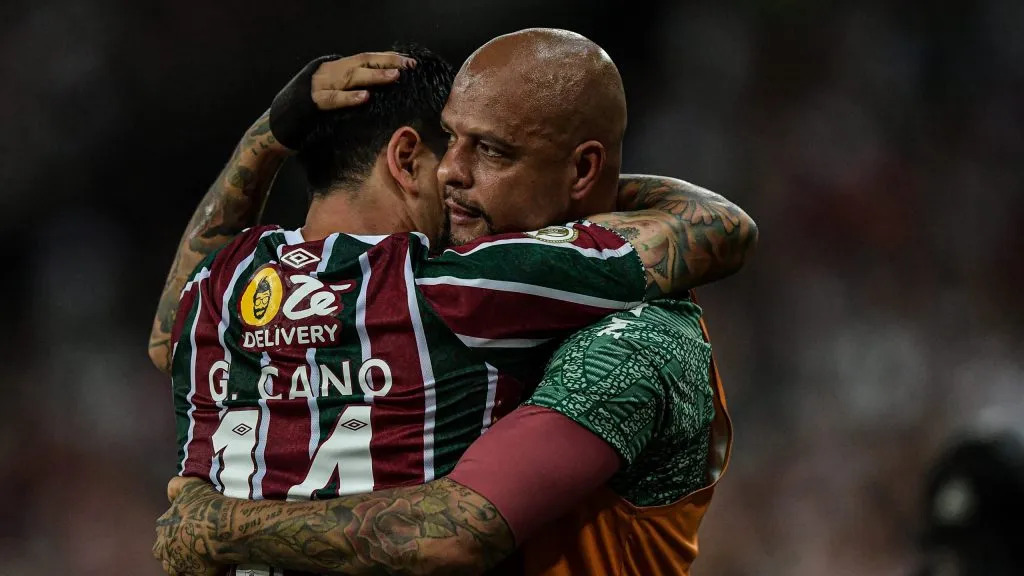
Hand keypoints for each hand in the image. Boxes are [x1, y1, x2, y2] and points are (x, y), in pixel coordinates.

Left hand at [153, 477, 228, 575]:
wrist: (221, 527)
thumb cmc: (205, 506)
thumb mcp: (189, 486)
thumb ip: (176, 486)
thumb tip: (170, 489)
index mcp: (163, 528)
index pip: (163, 530)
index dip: (175, 527)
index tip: (188, 525)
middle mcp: (165, 549)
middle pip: (165, 551)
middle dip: (174, 548)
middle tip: (192, 542)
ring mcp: (178, 565)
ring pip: (175, 566)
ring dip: (183, 561)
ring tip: (198, 556)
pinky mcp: (193, 575)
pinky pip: (192, 575)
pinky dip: (196, 570)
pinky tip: (206, 564)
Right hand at [269, 52, 415, 148]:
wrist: (273, 129)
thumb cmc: (306, 117)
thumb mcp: (332, 97)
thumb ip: (349, 90)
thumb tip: (377, 91)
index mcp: (331, 68)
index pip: (363, 58)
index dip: (386, 58)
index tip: (408, 61)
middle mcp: (324, 72)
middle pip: (360, 62)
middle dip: (386, 62)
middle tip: (408, 65)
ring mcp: (316, 86)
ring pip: (349, 76)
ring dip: (373, 76)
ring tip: (394, 76)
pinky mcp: (310, 104)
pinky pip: (333, 99)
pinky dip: (349, 97)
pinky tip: (365, 97)